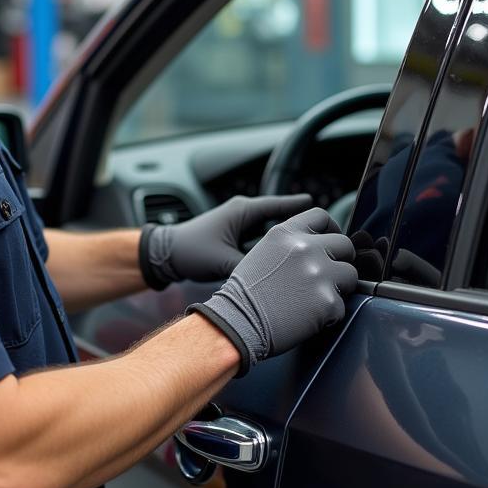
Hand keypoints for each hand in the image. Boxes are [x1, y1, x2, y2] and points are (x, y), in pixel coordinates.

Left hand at [139, 194, 313, 288]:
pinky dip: (272, 246)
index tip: (322, 212)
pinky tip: (283, 258)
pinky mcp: (234, 237)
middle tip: (322, 231)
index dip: (301, 209)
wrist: (165, 255)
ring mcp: (238, 225)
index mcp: (242, 211)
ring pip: (270, 229)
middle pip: (279, 216)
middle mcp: (242, 214)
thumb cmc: (190, 251)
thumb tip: (274, 281)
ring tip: (309, 244)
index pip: (279, 206)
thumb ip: (249, 269)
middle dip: (299, 224)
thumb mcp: (223, 261)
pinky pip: (260, 238)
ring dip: (286, 236)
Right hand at [186, 207, 357, 374]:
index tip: (330, 244)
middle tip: (328, 276)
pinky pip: (342, 305)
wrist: (237, 322)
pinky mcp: (327, 300)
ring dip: (339, 287)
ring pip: (351, 274)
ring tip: (316, 299)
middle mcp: (304, 248)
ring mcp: (318, 273)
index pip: (321, 216)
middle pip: (344, 244)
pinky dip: (330, 314)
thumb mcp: (262, 252)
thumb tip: (316, 246)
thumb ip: (290, 244)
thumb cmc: (245, 293)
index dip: (331, 229)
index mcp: (286, 233)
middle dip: (340, 260)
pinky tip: (309, 317)